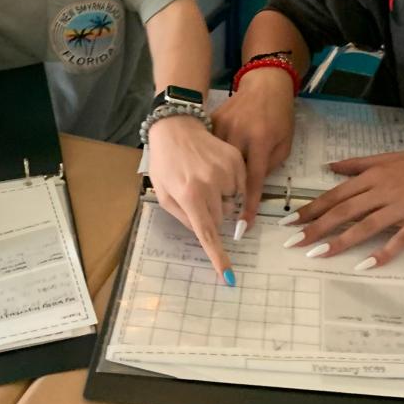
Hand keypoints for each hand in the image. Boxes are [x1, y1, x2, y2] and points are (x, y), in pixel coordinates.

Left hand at [148, 115, 245, 282]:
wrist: (176, 128)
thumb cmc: (166, 164)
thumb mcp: (165, 194)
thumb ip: (184, 217)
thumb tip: (206, 234)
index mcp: (190, 195)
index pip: (207, 233)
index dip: (218, 257)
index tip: (229, 276)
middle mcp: (210, 184)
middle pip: (220, 219)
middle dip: (209, 214)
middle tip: (195, 195)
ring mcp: (226, 171)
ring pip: (230, 203)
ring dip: (219, 198)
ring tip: (202, 177)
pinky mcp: (236, 161)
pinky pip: (238, 187)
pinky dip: (228, 185)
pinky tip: (213, 170)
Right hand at [210, 68, 294, 224]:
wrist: (264, 84)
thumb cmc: (279, 115)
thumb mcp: (284, 143)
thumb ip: (270, 167)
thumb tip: (251, 188)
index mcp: (260, 140)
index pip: (253, 181)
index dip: (248, 206)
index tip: (242, 226)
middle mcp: (239, 134)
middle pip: (229, 174)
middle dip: (229, 195)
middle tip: (229, 208)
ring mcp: (222, 126)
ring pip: (215, 162)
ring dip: (216, 179)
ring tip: (216, 188)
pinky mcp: (212, 122)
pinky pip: (209, 149)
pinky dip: (209, 160)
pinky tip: (208, 165)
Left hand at [283, 146, 403, 266]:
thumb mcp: (386, 158)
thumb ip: (356, 164)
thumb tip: (330, 167)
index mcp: (372, 176)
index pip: (335, 195)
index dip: (311, 209)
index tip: (289, 222)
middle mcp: (382, 191)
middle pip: (344, 211)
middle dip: (316, 227)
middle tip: (293, 242)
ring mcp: (400, 207)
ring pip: (365, 225)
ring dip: (340, 241)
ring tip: (318, 255)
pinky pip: (398, 239)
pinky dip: (382, 251)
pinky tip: (365, 264)